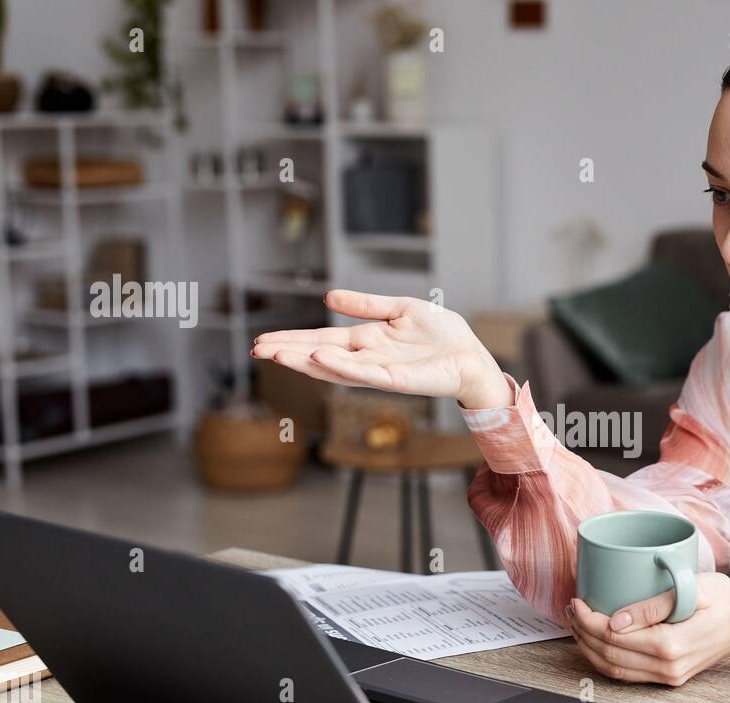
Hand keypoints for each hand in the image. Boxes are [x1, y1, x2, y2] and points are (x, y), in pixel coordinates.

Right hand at [250, 290, 513, 408]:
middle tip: (256, 350)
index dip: (292, 339)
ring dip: (306, 361)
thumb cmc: (443, 336)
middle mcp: (369, 357)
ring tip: (278, 355)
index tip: (263, 341)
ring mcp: (381, 370)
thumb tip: (330, 295)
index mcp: (368, 341)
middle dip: (289, 352)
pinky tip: (319, 357)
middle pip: (321, 354)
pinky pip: (366, 372)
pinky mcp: (399, 379)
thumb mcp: (400, 309)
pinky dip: (341, 365)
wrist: (473, 356)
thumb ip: (366, 305)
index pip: (321, 338)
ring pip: (336, 367)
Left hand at [564, 573, 729, 684]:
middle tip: (571, 609)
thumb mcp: (689, 590)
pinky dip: (605, 659)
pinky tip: (596, 641)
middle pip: (609, 655)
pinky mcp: (669, 677)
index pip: (614, 638)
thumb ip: (652, 606)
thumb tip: (615, 622)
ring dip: (589, 648)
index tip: (578, 601)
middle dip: (582, 633)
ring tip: (577, 624)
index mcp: (671, 646)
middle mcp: (668, 668)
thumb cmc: (722, 600)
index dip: (588, 621)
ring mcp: (668, 677)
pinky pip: (627, 674)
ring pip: (614, 670)